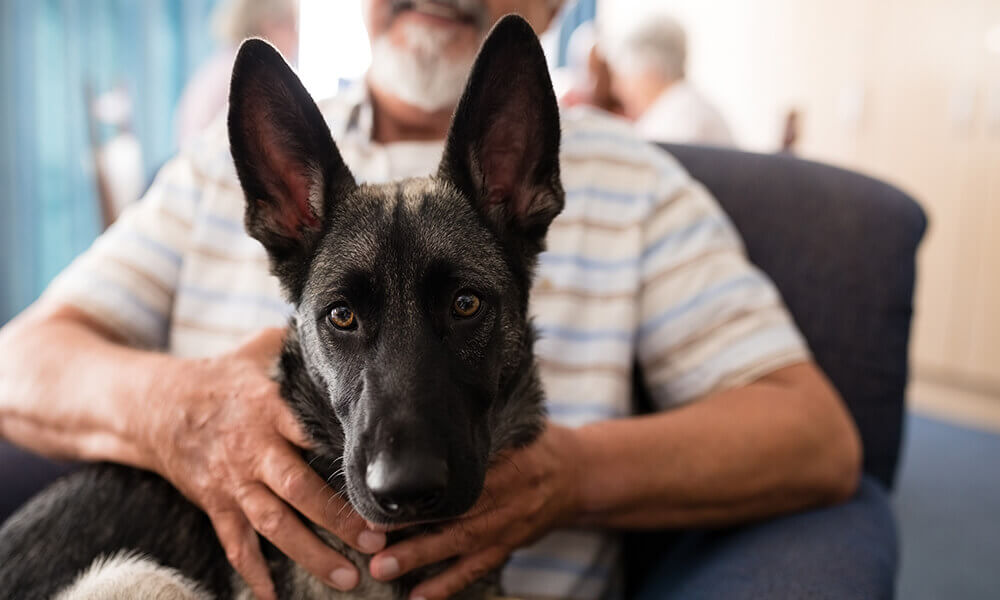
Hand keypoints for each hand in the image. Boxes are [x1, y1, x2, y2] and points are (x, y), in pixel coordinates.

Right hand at [140, 328, 386, 599]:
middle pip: (298, 489)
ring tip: (346, 578)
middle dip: (338, 519)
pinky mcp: (215, 503)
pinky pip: (234, 543)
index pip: (310, 433)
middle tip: (375, 543)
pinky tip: (272, 596)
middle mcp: (252, 449)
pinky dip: (251, 572)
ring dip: (309, 553)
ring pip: (273, 525)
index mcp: (269, 408)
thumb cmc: (221, 376)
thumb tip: (343, 326)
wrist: (154, 404)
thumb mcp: (258, 351)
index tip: (378, 478)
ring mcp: (232, 481)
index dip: (343, 457)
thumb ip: (298, 346)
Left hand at [368, 423, 582, 599]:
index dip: (426, 489)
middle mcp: (512, 495)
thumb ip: (480, 429)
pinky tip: (418, 597)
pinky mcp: (510, 545)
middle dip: (413, 532)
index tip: (386, 493)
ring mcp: (511, 524)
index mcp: (512, 460)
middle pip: (459, 515)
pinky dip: (448, 585)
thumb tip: (423, 416)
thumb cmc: (536, 442)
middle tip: (372, 543)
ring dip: (422, 561)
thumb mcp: (515, 425)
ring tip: (384, 569)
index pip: (464, 476)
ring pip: (464, 545)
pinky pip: (478, 568)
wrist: (579, 474)